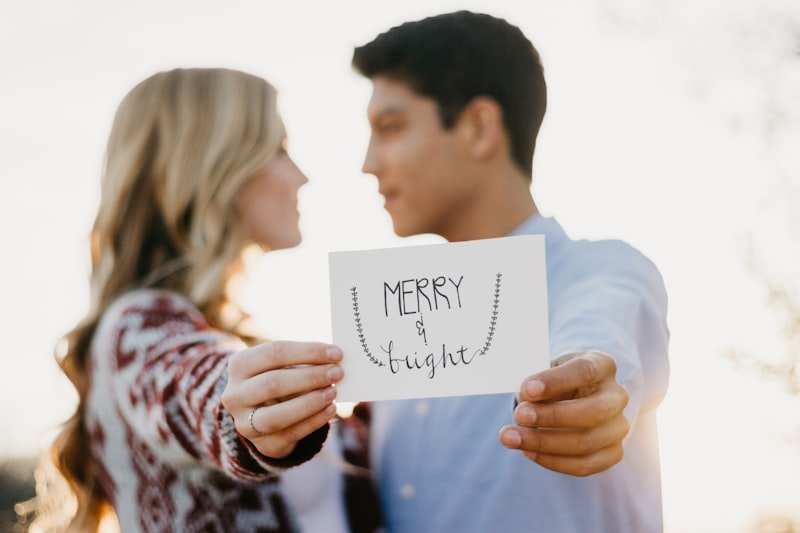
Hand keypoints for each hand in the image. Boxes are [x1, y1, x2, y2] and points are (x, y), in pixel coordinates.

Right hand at [221, 341, 343, 458]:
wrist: (260, 416)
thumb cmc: (279, 380)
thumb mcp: (283, 366)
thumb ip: (303, 362)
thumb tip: (334, 361)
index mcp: (239, 365)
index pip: (274, 353)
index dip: (308, 352)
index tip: (336, 353)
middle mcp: (235, 394)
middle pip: (273, 383)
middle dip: (310, 377)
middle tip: (337, 372)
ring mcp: (245, 423)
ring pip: (277, 416)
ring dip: (310, 402)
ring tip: (333, 392)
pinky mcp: (262, 444)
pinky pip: (290, 434)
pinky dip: (314, 421)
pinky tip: (331, 410)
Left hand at [498, 350, 629, 475]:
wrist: (573, 397)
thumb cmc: (556, 381)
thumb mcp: (547, 371)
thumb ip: (539, 384)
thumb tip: (526, 399)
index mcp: (603, 365)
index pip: (585, 371)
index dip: (556, 381)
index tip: (526, 389)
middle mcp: (617, 396)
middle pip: (594, 411)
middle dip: (552, 416)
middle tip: (518, 416)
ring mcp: (619, 427)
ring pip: (587, 442)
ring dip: (544, 442)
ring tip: (511, 438)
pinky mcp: (613, 453)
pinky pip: (585, 465)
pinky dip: (553, 461)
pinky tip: (529, 451)